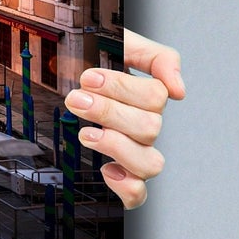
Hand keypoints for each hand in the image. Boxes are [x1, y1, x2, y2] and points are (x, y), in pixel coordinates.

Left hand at [66, 29, 183, 209]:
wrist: (60, 76)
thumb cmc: (92, 61)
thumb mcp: (122, 43)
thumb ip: (156, 56)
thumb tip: (179, 90)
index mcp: (148, 98)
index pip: (155, 97)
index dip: (122, 88)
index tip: (88, 78)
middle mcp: (146, 127)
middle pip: (149, 128)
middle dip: (108, 112)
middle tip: (76, 99)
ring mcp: (135, 153)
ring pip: (150, 164)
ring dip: (117, 147)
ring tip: (85, 133)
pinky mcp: (121, 176)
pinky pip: (138, 195)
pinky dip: (126, 187)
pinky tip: (106, 169)